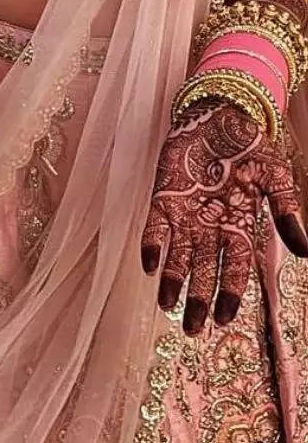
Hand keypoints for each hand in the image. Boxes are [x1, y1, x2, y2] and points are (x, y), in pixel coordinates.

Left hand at [141, 99, 307, 334]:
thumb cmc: (249, 146)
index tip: (224, 318)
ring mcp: (186, 214)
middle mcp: (211, 228)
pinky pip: (155, 226)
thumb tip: (305, 251)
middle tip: (191, 329)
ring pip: (178, 256)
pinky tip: (149, 264)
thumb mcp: (275, 176)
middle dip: (197, 300)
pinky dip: (152, 245)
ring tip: (167, 305)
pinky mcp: (164, 197)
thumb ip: (286, 210)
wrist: (220, 113)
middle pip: (204, 271)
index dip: (230, 293)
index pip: (235, 268)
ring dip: (172, 281)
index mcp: (239, 226)